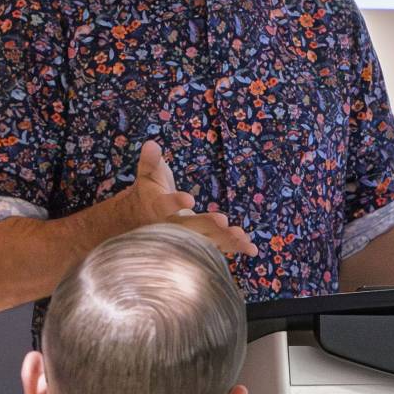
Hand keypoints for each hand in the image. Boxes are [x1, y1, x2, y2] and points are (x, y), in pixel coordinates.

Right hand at [120, 141, 258, 258]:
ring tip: (241, 236)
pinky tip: (251, 249)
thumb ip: (150, 161)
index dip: (175, 202)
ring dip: (224, 239)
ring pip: (205, 240)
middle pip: (188, 227)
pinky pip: (217, 246)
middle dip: (205, 224)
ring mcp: (186, 237)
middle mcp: (171, 226)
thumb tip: (152, 144)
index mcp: (157, 207)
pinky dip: (234, 247)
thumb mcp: (147, 174)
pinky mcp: (199, 241)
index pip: (164, 205)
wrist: (142, 219)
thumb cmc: (149, 191)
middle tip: (222, 221)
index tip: (189, 199)